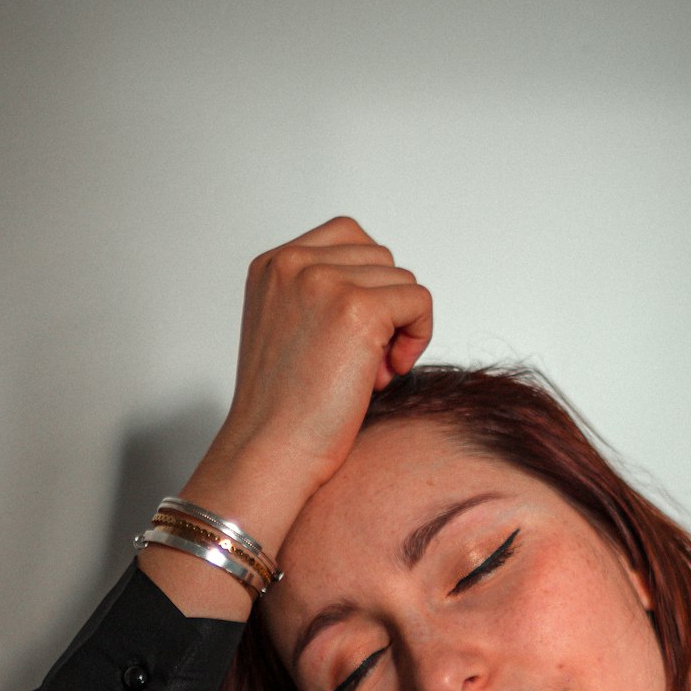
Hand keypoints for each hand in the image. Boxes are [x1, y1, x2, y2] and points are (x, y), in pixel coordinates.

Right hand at [208, 215, 432, 505]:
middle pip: (380, 258)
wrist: (271, 452)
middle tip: (361, 364)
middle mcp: (294, 263)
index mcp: (273, 264)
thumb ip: (322, 296)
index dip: (366, 286)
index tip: (353, 336)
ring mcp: (325, 280)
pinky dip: (417, 338)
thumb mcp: (290, 331)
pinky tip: (387, 374)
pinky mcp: (359, 308)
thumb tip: (385, 286)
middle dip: (383, 310)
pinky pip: (419, 302)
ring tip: (368, 374)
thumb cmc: (283, 411)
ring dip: (399, 328)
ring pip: (402, 281)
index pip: (348, 238)